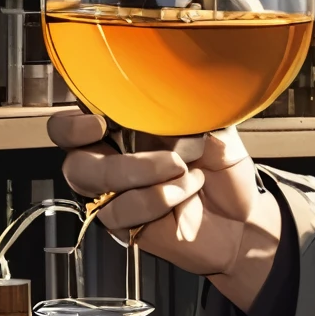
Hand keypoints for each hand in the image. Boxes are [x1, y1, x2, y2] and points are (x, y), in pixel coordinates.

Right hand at [48, 109, 282, 308]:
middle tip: (130, 141)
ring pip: (91, 180)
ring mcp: (116, 194)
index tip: (100, 120)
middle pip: (72, 155)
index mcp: (125, 129)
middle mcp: (113, 160)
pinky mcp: (124, 224)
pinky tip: (184, 193)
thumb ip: (188, 110)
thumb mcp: (214, 129)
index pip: (75, 123)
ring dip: (138, 171)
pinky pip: (119, 211)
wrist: (243, 218)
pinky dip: (157, 198)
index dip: (74, 123)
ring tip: (181, 168)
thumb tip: (172, 91)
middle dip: (95, 146)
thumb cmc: (225, 171)